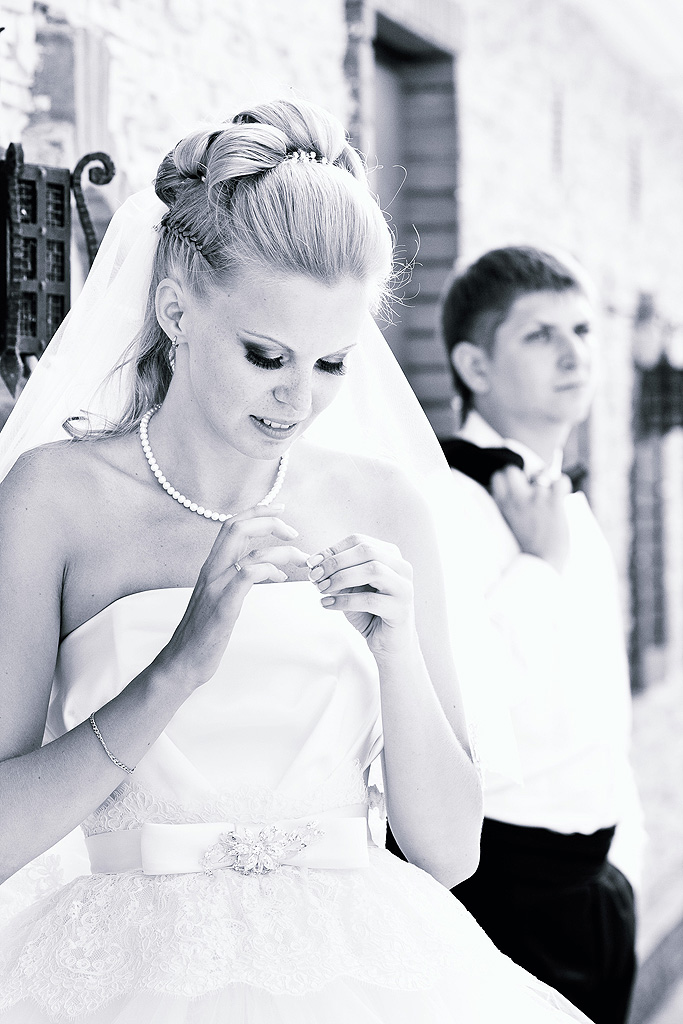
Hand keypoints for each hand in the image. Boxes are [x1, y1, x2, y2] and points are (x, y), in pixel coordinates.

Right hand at [159, 505, 308, 690]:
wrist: (183, 661)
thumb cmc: (205, 632)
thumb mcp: (223, 597)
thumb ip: (239, 578)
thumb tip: (268, 569)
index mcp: (211, 566)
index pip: (231, 525)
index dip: (256, 511)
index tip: (280, 510)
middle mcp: (211, 570)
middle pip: (237, 528)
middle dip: (269, 521)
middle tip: (293, 532)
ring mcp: (217, 587)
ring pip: (248, 551)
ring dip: (281, 551)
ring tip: (301, 559)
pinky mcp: (224, 606)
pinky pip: (247, 575)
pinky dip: (268, 570)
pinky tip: (280, 578)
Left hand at [307, 534, 415, 660]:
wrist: (389, 644)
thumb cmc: (369, 612)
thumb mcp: (351, 587)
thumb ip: (337, 572)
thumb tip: (313, 562)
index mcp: (390, 555)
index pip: (359, 541)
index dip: (333, 550)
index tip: (311, 562)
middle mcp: (401, 567)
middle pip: (366, 551)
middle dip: (335, 562)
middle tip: (315, 576)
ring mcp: (404, 587)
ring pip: (372, 571)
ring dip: (341, 578)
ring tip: (321, 589)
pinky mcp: (400, 609)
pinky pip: (370, 600)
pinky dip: (344, 601)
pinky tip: (328, 604)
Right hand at [491, 466, 570, 571]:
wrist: (540, 564)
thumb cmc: (526, 549)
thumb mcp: (509, 526)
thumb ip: (511, 507)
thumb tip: (522, 491)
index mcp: (503, 506)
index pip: (498, 477)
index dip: (508, 479)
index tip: (516, 486)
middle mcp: (516, 499)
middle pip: (512, 469)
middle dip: (524, 475)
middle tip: (533, 488)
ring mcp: (535, 499)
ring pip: (541, 474)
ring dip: (548, 484)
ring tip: (550, 499)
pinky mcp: (554, 503)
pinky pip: (560, 480)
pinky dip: (563, 485)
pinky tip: (561, 496)